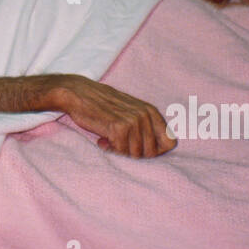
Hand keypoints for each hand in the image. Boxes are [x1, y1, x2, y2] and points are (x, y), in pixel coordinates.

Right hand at [49, 75, 175, 157]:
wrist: (78, 93)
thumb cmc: (102, 105)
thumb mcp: (130, 111)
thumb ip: (145, 126)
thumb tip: (160, 149)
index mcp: (151, 111)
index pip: (170, 143)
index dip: (157, 151)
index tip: (140, 150)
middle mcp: (145, 116)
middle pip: (151, 153)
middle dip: (135, 154)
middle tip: (119, 144)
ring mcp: (133, 122)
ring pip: (136, 155)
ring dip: (120, 152)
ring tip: (108, 139)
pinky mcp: (119, 128)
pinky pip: (120, 152)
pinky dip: (110, 150)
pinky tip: (102, 140)